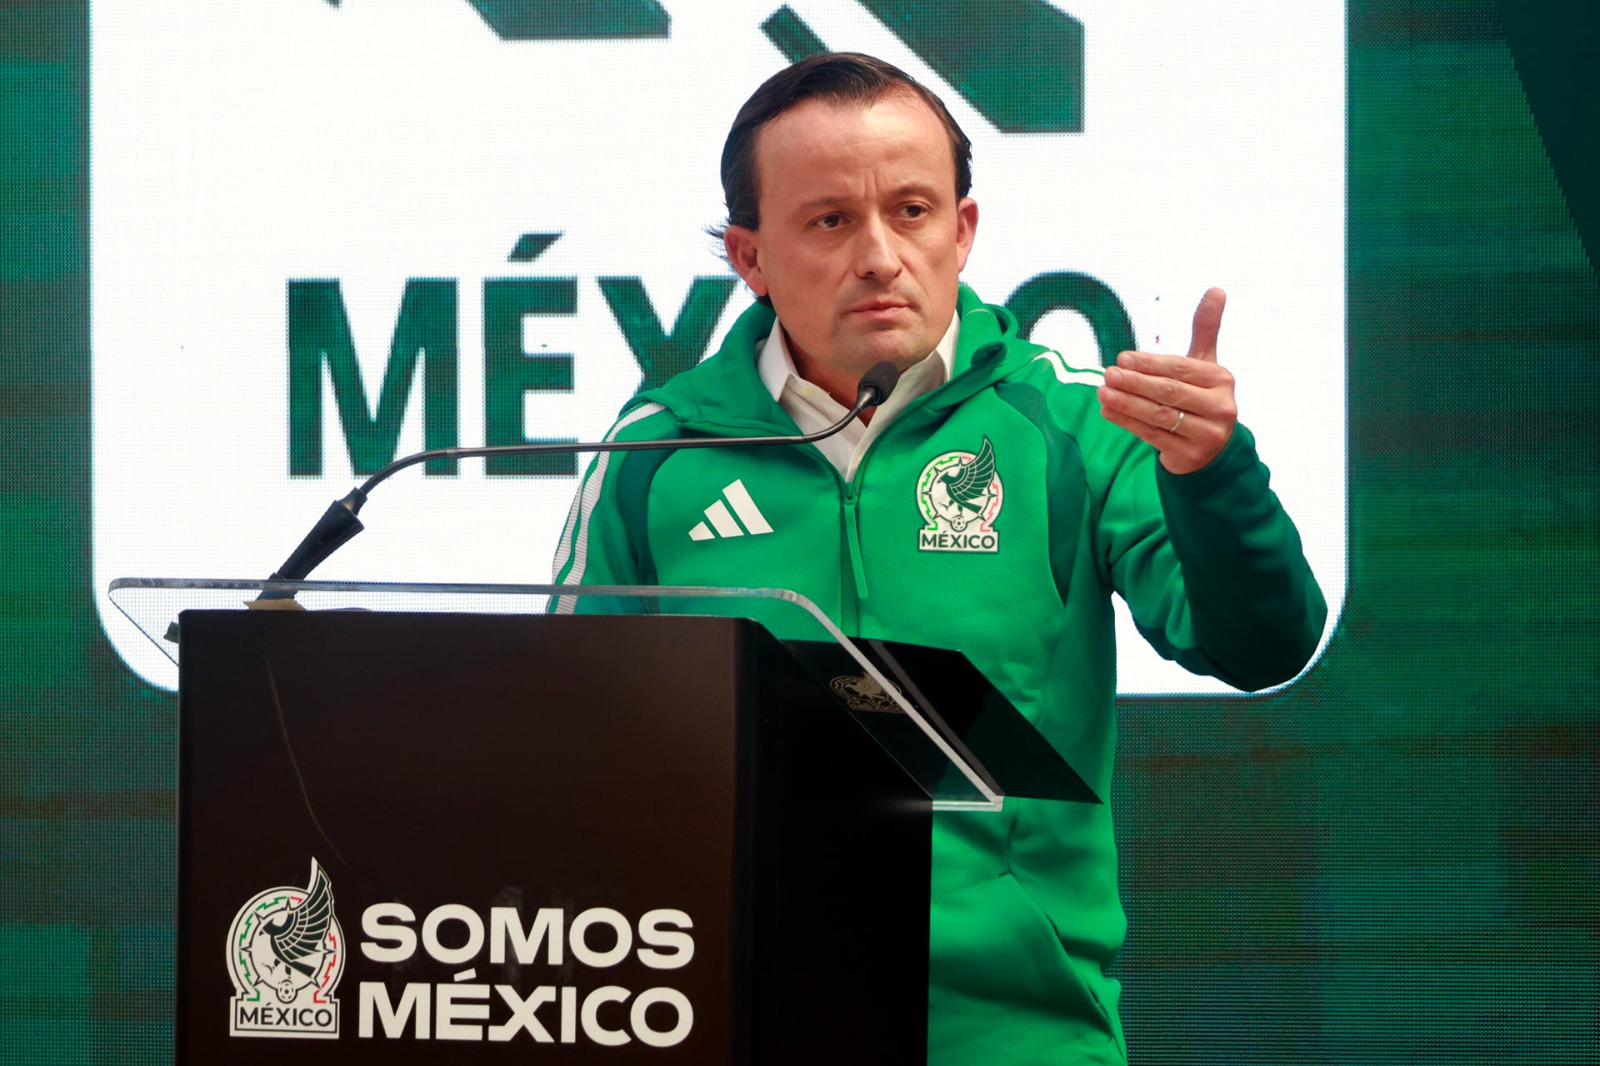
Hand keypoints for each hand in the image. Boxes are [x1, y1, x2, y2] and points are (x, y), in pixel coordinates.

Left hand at [1097, 287, 1235, 474]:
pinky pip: (1153, 436)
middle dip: (1135, 382)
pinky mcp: (1190, 456)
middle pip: (1169, 392)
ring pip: (1159, 415)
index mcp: (1222, 380)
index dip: (1150, 363)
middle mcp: (1220, 408)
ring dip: (1126, 403)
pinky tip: (1108, 412)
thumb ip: (1205, 330)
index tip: (1122, 357)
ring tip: (1102, 392)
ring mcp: (1207, 435)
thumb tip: (1216, 289)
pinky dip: (1128, 423)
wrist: (1211, 449)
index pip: (1181, 368)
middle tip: (1107, 373)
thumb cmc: (1201, 398)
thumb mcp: (1205, 365)